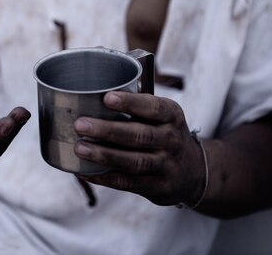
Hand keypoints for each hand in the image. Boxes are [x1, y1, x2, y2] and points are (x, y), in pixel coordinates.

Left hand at [73, 91, 204, 205]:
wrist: (193, 172)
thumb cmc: (163, 133)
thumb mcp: (162, 115)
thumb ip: (136, 103)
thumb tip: (93, 84)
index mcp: (172, 116)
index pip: (154, 108)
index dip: (130, 103)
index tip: (106, 98)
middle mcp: (172, 140)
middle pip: (140, 135)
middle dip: (108, 130)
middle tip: (80, 124)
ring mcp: (166, 165)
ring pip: (133, 161)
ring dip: (104, 155)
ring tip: (79, 148)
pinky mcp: (157, 187)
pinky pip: (128, 183)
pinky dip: (104, 178)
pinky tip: (84, 171)